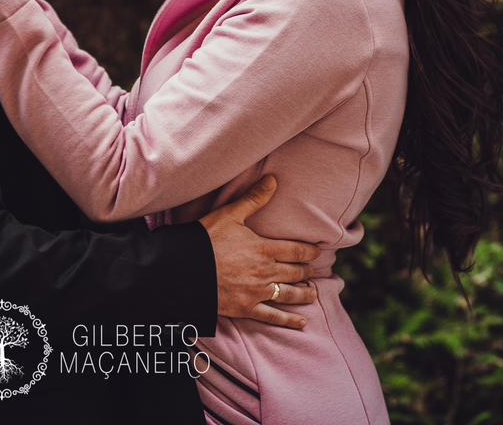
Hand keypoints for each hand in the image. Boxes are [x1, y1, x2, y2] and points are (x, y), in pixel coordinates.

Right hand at [199, 175, 319, 328]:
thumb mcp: (229, 214)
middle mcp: (266, 272)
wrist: (184, 269)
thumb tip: (273, 180)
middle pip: (296, 272)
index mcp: (264, 248)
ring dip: (304, 294)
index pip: (298, 250)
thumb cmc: (206, 238)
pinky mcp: (246, 308)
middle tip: (312, 269)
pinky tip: (301, 323)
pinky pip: (273, 317)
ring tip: (313, 293)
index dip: (311, 251)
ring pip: (289, 294)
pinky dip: (289, 320)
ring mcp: (257, 292)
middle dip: (306, 270)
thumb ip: (254, 199)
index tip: (318, 252)